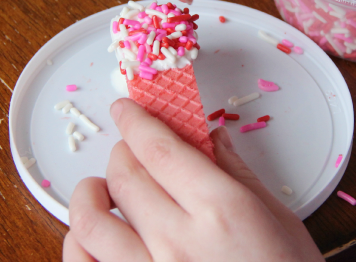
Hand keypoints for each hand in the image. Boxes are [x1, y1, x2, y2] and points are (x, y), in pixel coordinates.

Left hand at [63, 98, 323, 260]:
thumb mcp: (278, 220)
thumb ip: (238, 174)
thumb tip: (212, 137)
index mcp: (221, 209)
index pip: (159, 147)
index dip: (136, 120)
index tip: (127, 109)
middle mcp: (178, 240)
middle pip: (125, 175)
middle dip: (122, 151)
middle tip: (131, 150)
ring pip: (90, 220)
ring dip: (89, 193)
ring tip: (99, 189)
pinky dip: (77, 245)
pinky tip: (89, 236)